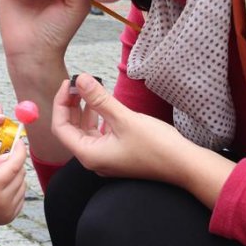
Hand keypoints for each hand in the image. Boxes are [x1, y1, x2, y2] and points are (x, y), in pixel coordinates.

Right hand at [0, 141, 26, 226]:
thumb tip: (8, 157)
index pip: (14, 167)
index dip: (20, 152)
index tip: (19, 142)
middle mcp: (2, 202)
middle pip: (20, 175)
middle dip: (14, 163)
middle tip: (1, 162)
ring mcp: (7, 211)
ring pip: (23, 185)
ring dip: (15, 177)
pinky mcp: (9, 217)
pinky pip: (21, 196)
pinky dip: (16, 189)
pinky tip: (2, 188)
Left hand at [51, 74, 192, 183]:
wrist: (184, 166)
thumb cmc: (156, 146)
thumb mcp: (125, 118)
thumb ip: (99, 99)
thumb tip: (80, 79)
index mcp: (90, 155)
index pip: (61, 128)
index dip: (61, 103)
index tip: (69, 83)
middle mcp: (94, 159)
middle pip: (71, 129)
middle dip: (72, 105)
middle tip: (78, 83)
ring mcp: (106, 158)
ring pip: (86, 131)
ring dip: (85, 110)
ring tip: (90, 89)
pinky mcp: (118, 154)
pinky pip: (100, 134)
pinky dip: (98, 118)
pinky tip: (105, 104)